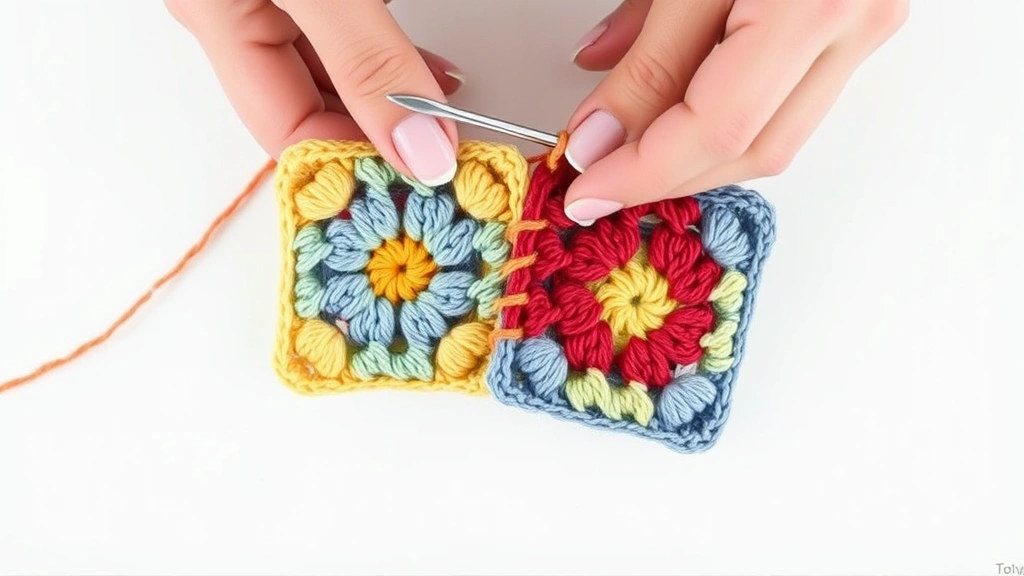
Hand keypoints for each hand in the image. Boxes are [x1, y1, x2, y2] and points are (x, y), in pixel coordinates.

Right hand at [165, 0, 464, 185]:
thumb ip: (366, 60)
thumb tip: (420, 152)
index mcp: (217, 19)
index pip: (290, 132)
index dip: (360, 168)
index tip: (429, 187)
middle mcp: (235, 12)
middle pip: (314, 109)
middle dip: (383, 141)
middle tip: (449, 167)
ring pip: (335, 73)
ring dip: (394, 103)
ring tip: (451, 126)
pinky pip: (348, 36)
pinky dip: (390, 59)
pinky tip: (430, 74)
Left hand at [561, 0, 907, 224]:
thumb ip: (647, 55)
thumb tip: (602, 136)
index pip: (719, 126)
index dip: (643, 171)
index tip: (583, 189)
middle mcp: (857, 19)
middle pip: (752, 148)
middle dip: (665, 177)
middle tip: (596, 179)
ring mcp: (867, 24)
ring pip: (773, 136)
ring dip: (692, 156)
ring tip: (624, 148)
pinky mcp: (857, 23)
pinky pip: (785, 101)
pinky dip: (719, 118)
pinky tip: (667, 110)